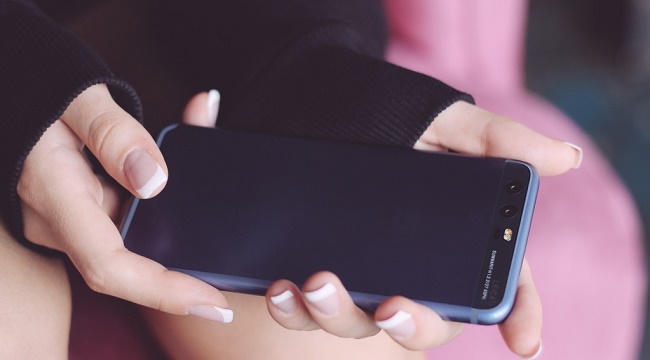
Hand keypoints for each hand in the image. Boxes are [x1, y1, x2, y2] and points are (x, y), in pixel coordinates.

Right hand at [18, 84, 231, 322]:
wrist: (12, 91)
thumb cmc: (40, 88)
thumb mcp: (79, 98)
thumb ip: (115, 134)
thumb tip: (154, 181)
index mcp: (54, 193)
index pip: (109, 265)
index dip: (162, 291)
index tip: (212, 301)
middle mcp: (56, 218)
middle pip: (123, 266)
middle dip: (175, 278)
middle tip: (227, 280)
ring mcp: (64, 218)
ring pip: (123, 245)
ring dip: (166, 244)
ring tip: (211, 240)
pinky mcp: (74, 210)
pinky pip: (117, 225)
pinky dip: (152, 221)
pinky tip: (181, 209)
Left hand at [181, 98, 581, 357]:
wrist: (330, 110)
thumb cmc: (401, 121)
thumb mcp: (447, 124)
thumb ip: (498, 139)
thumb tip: (564, 158)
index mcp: (456, 244)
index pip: (499, 287)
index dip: (520, 317)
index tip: (524, 343)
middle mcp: (413, 271)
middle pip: (424, 321)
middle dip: (411, 324)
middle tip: (390, 306)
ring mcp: (363, 277)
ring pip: (359, 322)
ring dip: (337, 315)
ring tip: (315, 284)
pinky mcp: (317, 273)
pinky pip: (306, 307)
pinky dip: (294, 307)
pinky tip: (281, 289)